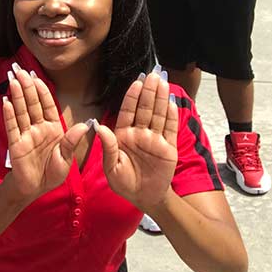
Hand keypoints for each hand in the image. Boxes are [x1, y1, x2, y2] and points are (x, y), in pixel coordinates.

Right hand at [1, 63, 86, 202]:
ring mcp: (26, 134)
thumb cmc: (53, 173)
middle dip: (27, 87)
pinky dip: (9, 114)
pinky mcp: (15, 143)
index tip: (37, 77)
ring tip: (13, 80)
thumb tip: (86, 125)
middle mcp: (39, 128)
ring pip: (21, 111)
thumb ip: (72, 141)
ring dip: (17, 96)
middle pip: (32, 104)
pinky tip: (6, 101)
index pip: (48, 105)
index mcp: (54, 128)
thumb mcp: (67, 158)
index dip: (42, 91)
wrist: (36, 189)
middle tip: (20, 70)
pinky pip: (12, 126)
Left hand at [94, 67, 178, 212]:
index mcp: (123, 135)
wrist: (144, 198)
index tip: (136, 82)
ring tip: (162, 81)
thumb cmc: (124, 183)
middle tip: (152, 74)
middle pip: (144, 109)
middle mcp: (139, 133)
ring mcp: (155, 139)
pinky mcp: (168, 148)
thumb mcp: (111, 167)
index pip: (127, 112)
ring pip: (158, 114)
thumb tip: (99, 126)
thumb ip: (107, 147)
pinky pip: (170, 129)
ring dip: (160, 98)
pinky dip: (171, 116)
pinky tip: (172, 102)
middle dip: (148, 91)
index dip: (132, 97)